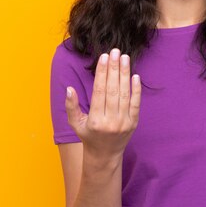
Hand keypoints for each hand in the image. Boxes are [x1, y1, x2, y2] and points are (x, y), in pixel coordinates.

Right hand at [65, 48, 141, 162]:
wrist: (105, 155)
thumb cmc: (89, 136)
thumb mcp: (75, 123)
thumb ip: (71, 106)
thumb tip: (69, 89)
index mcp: (95, 120)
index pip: (99, 91)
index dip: (102, 73)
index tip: (104, 57)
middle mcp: (111, 121)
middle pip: (113, 89)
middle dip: (114, 68)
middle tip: (115, 51)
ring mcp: (124, 122)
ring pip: (125, 94)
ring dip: (125, 74)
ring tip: (125, 58)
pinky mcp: (133, 122)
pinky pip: (136, 103)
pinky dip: (136, 89)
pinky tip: (135, 75)